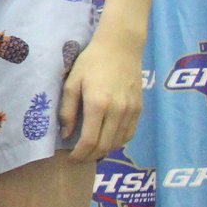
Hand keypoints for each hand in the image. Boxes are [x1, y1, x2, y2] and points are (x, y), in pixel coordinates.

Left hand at [59, 35, 140, 163]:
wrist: (121, 47)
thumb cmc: (91, 62)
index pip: (90, 140)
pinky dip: (118, 141)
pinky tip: (107, 140)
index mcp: (98, 104)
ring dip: (105, 151)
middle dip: (91, 156)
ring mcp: (132, 110)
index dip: (80, 154)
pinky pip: (130, 133)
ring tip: (91, 151)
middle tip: (80, 158)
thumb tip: (66, 134)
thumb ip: (68, 111)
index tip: (71, 158)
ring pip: (119, 142)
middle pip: (106, 145)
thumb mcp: (72, 83)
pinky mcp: (140, 108)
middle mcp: (118, 110)